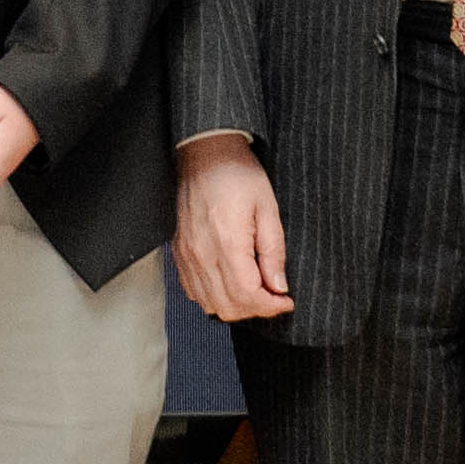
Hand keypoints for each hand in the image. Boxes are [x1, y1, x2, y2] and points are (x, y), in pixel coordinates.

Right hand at [171, 133, 291, 321]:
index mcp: (228, 243)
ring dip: (235, 306)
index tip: (286, 301)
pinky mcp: (179, 253)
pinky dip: (213, 297)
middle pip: (228, 307)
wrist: (205, 154)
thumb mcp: (268, 209)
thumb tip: (278, 286)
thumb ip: (273, 252)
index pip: (248, 296)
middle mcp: (202, 254)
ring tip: (254, 291)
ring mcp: (187, 255)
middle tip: (274, 295)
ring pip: (209, 304)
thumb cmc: (238, 175)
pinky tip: (229, 284)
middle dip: (256, 309)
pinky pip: (193, 291)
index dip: (271, 306)